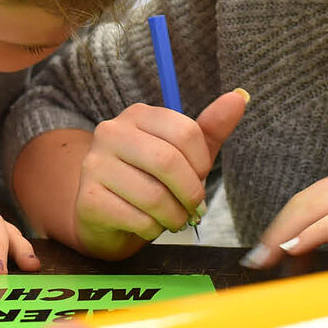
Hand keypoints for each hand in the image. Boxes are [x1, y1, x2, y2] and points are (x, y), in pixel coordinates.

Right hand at [72, 89, 247, 258]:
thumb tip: (239, 97)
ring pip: (153, 195)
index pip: (185, 131)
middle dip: (190, 193)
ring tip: (174, 220)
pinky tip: (148, 226)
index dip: (202, 163)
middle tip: (194, 208)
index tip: (199, 178)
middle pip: (168, 161)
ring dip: (174, 216)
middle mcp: (111, 133)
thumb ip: (209, 130)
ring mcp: (95, 165)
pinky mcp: (88, 199)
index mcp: (138, 115)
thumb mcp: (184, 155)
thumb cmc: (149, 181)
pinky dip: (153, 230)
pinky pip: (137, 219)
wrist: (105, 216)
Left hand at [242, 154, 327, 268]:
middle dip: (278, 228)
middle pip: (307, 197)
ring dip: (286, 234)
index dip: (287, 221)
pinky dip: (313, 234)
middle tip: (257, 259)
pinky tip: (295, 250)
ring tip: (267, 260)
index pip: (314, 194)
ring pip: (317, 206)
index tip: (269, 249)